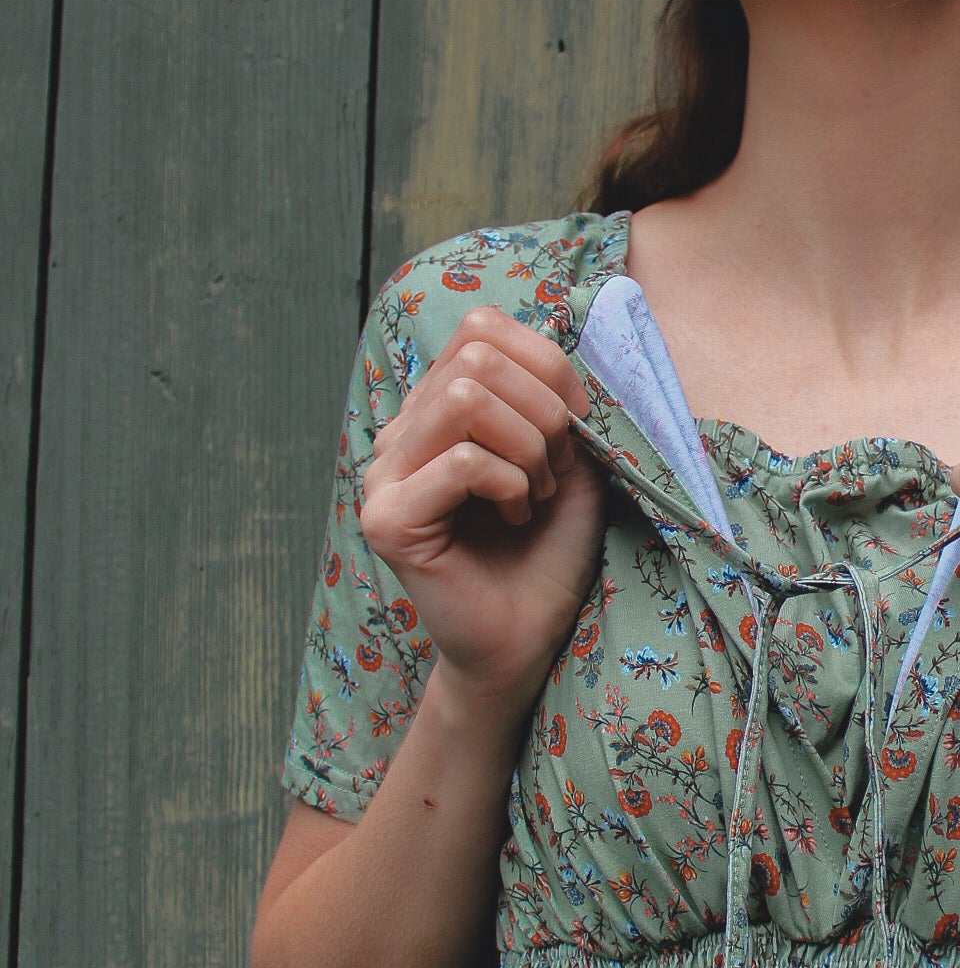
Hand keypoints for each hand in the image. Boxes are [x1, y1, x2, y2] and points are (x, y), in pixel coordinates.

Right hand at [357, 304, 605, 718]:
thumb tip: (558, 346)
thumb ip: (555, 395)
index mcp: (434, 408)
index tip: (567, 434)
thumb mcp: (567, 457)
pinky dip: (509, 483)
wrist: (527, 639)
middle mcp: (399, 432)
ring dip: (527, 445)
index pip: (481, 328)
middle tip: (554, 470)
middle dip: (542, 409)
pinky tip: (516, 517)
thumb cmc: (546, 550)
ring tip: (536, 493)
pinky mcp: (388, 519)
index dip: (544, 367)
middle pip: (476, 355)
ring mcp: (384, 475)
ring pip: (466, 397)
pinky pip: (462, 461)